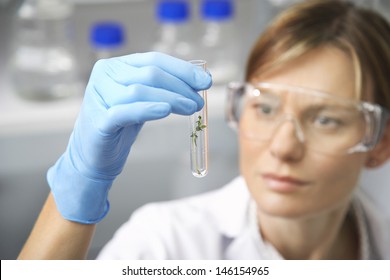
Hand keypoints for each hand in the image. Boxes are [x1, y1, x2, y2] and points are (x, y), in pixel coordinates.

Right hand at [47, 52, 211, 223]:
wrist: (93, 154)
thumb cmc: (121, 125)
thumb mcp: (142, 101)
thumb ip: (162, 88)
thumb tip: (198, 80)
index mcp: (116, 66)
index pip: (154, 59)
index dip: (182, 69)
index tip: (205, 81)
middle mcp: (105, 75)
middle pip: (150, 74)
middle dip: (181, 87)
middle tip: (198, 101)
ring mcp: (99, 96)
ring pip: (141, 90)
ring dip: (172, 98)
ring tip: (191, 108)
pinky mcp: (99, 120)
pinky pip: (126, 111)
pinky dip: (148, 109)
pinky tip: (166, 110)